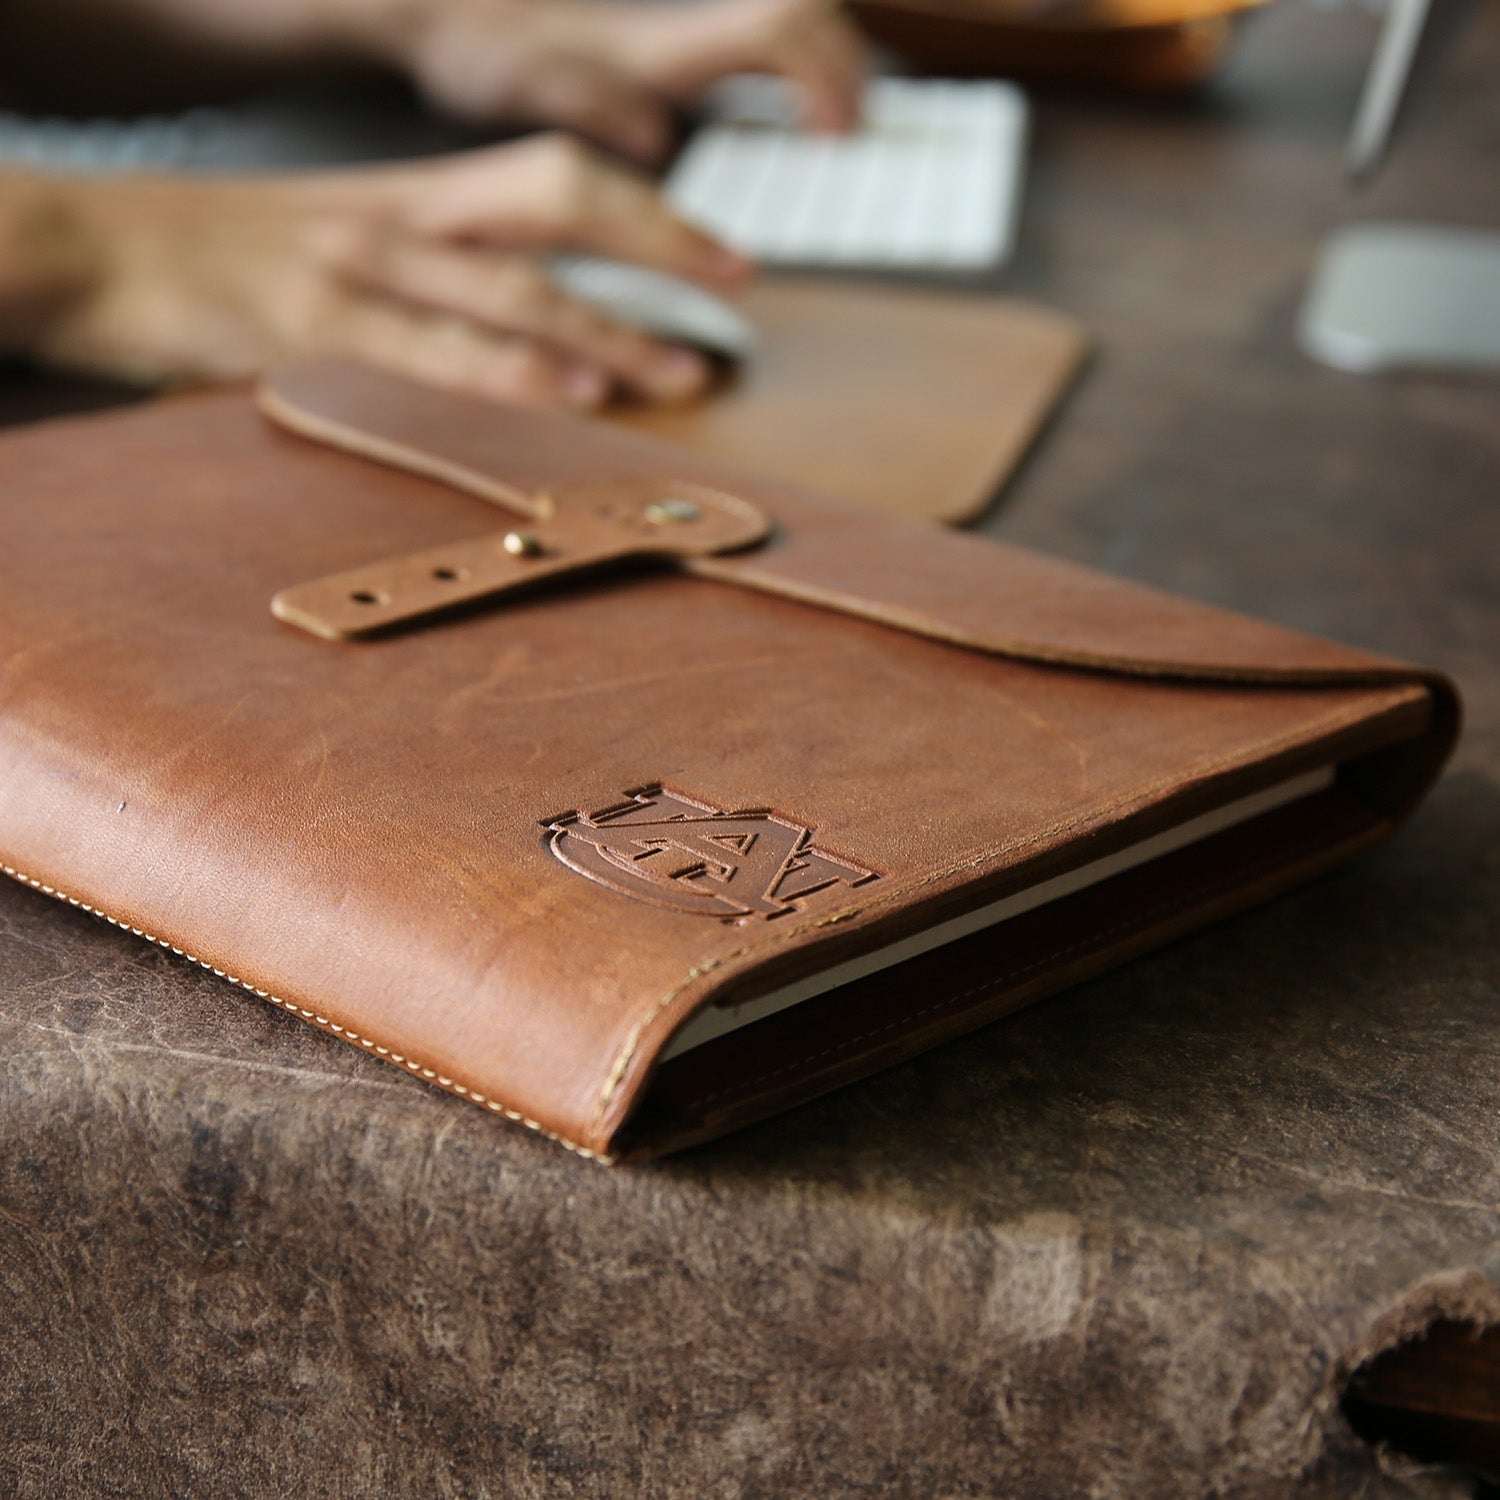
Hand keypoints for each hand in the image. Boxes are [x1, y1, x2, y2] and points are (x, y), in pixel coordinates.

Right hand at [22, 135, 753, 408]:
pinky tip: (571, 393)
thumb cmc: (210, 256)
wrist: (82, 245)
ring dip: (607, 330)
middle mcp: (403, 219)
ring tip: (684, 371)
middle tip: (741, 282)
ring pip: (512, 285)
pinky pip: (432, 347)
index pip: (556, 183)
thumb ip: (422, 282)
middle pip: (559, 204)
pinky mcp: (311, 323)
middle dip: (660, 240)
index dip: (650, 211)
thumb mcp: (330, 248)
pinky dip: (510, 370)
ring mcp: (360, 267)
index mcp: (414, 199)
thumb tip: (509, 336)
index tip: (723, 256)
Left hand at [391, 0, 869, 160]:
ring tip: (831, 121)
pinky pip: (754, 47)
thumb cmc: (485, 48)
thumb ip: (589, 100)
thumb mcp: (530, 82)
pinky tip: (783, 109)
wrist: (446, 7)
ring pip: (783, 22)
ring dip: (823, 65)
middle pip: (802, 12)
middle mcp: (680, 27)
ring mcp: (677, 32)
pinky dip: (787, 71)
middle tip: (848, 130)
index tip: (834, 134)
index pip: (778, 25)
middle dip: (843, 67)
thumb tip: (652, 133)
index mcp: (661, 44)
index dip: (824, 73)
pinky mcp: (667, 45)